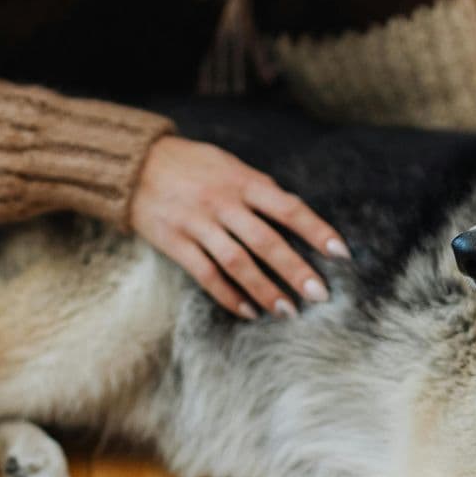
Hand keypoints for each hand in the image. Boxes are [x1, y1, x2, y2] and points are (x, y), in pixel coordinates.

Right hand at [128, 136, 348, 318]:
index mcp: (242, 181)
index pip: (288, 208)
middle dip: (296, 270)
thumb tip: (294, 215)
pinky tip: (249, 311)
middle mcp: (223, 203)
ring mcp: (198, 224)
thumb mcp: (228, 165)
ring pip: (238, 263)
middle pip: (266, 242)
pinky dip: (229, 296)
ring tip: (288, 312)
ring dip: (265, 290)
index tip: (341, 253)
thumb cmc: (191, 164)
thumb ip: (258, 189)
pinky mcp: (175, 242)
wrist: (134, 164)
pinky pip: (207, 275)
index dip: (317, 231)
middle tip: (320, 295)